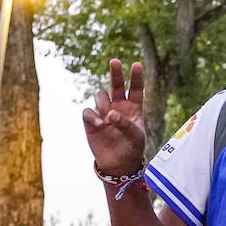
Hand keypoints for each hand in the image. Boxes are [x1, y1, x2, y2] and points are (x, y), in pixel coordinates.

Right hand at [82, 59, 146, 174]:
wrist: (119, 164)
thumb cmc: (132, 148)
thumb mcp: (136, 136)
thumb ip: (125, 123)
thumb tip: (111, 113)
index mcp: (133, 108)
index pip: (136, 89)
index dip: (136, 77)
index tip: (137, 64)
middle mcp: (118, 107)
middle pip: (116, 85)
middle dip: (116, 73)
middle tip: (115, 61)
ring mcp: (104, 113)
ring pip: (100, 96)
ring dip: (103, 104)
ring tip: (108, 119)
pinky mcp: (91, 121)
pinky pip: (89, 111)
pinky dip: (93, 116)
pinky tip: (100, 124)